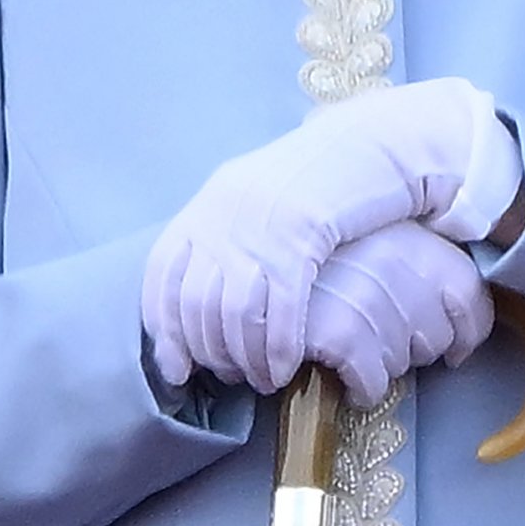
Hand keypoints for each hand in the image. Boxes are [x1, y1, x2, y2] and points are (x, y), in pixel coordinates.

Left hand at [140, 77, 520, 393]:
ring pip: (235, 314)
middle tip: (230, 378)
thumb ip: (224, 238)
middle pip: (197, 303)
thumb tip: (201, 302)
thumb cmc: (311, 183)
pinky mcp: (299, 239)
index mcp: (209, 203)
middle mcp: (224, 214)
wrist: (361, 146)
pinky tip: (286, 366)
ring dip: (246, 359)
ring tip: (262, 379)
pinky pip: (280, 309)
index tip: (176, 370)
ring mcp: (259, 227)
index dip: (165, 328)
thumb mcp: (254, 201)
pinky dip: (278, 348)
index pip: (163, 274)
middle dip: (211, 353)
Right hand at [305, 220, 494, 407]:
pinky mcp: (338, 331)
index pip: (470, 294)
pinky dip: (364, 388)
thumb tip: (457, 338)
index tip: (453, 347)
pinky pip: (372, 381)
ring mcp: (368, 296)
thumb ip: (416, 269)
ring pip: (406, 361)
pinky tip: (349, 378)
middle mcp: (398, 261)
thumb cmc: (319, 250)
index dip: (466, 331)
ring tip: (357, 351)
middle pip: (437, 335)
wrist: (252, 241)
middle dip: (415, 349)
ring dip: (385, 366)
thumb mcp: (375, 238)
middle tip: (381, 341)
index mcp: (413, 235)